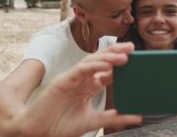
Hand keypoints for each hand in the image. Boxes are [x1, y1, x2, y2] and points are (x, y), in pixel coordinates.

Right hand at [17, 42, 141, 136]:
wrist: (39, 131)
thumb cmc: (61, 125)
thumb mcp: (93, 121)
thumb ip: (113, 118)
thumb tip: (137, 117)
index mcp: (88, 87)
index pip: (107, 72)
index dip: (121, 65)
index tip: (137, 60)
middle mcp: (82, 80)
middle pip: (101, 61)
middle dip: (116, 53)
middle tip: (132, 47)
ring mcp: (73, 79)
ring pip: (92, 61)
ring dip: (108, 57)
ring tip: (124, 55)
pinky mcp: (64, 80)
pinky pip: (81, 69)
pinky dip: (94, 65)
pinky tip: (106, 64)